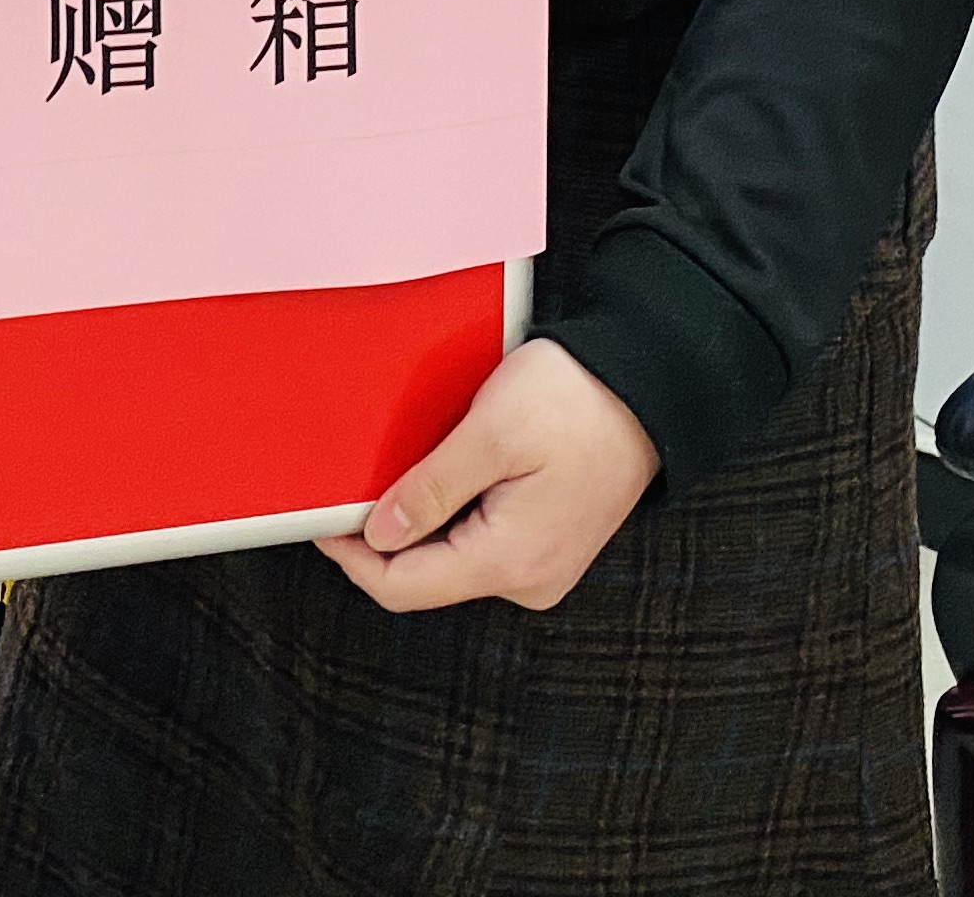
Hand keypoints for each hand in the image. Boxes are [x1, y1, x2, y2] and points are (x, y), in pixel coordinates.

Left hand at [314, 339, 657, 612]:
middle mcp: (528, 580)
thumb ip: (431, 490)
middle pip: (425, 576)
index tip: (322, 519)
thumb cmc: (577, 401)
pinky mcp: (548, 543)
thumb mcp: (490, 434)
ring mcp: (542, 566)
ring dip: (420, 520)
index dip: (353, 556)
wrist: (651, 387)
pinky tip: (446, 473)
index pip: (403, 586)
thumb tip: (378, 535)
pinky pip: (482, 542)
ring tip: (404, 468)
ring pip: (452, 558)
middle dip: (384, 535)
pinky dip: (453, 513)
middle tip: (356, 483)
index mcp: (510, 563)